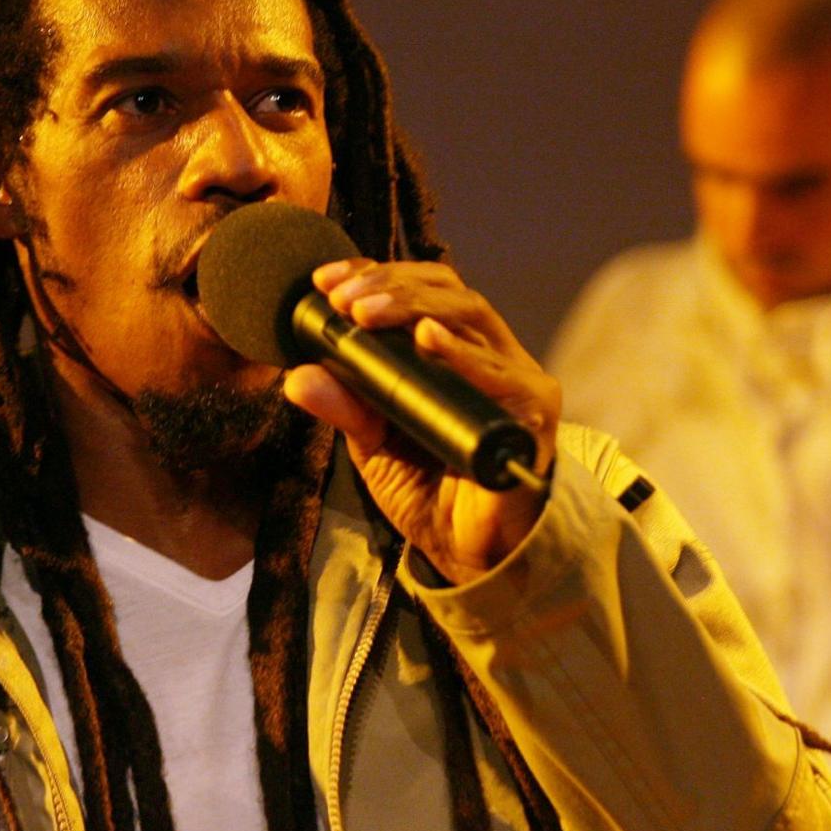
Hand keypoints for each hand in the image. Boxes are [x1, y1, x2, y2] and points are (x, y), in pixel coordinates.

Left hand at [282, 258, 559, 584]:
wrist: (471, 555)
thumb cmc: (430, 492)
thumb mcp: (375, 444)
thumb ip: (345, 407)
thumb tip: (297, 376)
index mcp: (454, 352)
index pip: (422, 290)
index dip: (376, 275)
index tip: (325, 282)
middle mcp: (490, 355)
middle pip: (448, 292)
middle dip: (390, 286)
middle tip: (344, 300)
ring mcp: (517, 379)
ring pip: (472, 316)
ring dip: (415, 306)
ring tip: (368, 313)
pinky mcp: (533, 412)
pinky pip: (500, 375)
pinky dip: (463, 355)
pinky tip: (430, 340)